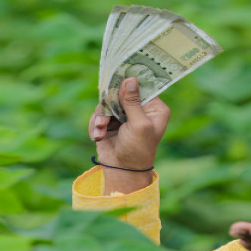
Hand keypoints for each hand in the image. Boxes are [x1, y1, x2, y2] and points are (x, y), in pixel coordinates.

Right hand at [88, 77, 169, 194]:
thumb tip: (130, 79)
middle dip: (109, 106)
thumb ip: (132, 101)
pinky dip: (95, 125)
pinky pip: (98, 115)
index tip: (116, 78)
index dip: (128, 82)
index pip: (142, 86)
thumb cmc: (137, 150)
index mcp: (154, 108)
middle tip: (105, 119)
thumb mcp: (138, 124)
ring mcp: (123, 116)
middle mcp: (140, 109)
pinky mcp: (110, 123)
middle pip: (120, 93)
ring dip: (100, 118)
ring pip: (106, 104)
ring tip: (101, 131)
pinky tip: (97, 137)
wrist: (122, 172)